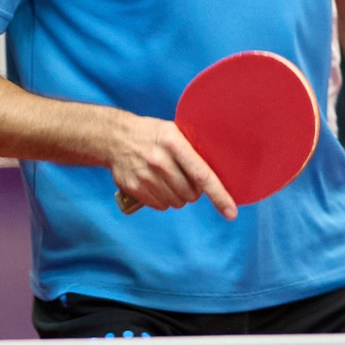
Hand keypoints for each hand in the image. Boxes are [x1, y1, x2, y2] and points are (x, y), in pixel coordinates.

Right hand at [105, 111, 235, 216]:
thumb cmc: (151, 134)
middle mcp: (159, 160)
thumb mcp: (173, 131)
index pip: (202, 175)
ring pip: (176, 202)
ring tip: (168, 179)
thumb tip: (219, 172)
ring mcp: (145, 176)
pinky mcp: (134, 188)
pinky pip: (160, 206)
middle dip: (194, 191)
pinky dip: (163, 200)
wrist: (114, 138)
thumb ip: (192, 150)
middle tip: (184, 177)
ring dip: (178, 196)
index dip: (219, 196)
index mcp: (173, 142)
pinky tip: (157, 185)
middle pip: (190, 193)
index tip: (231, 213)